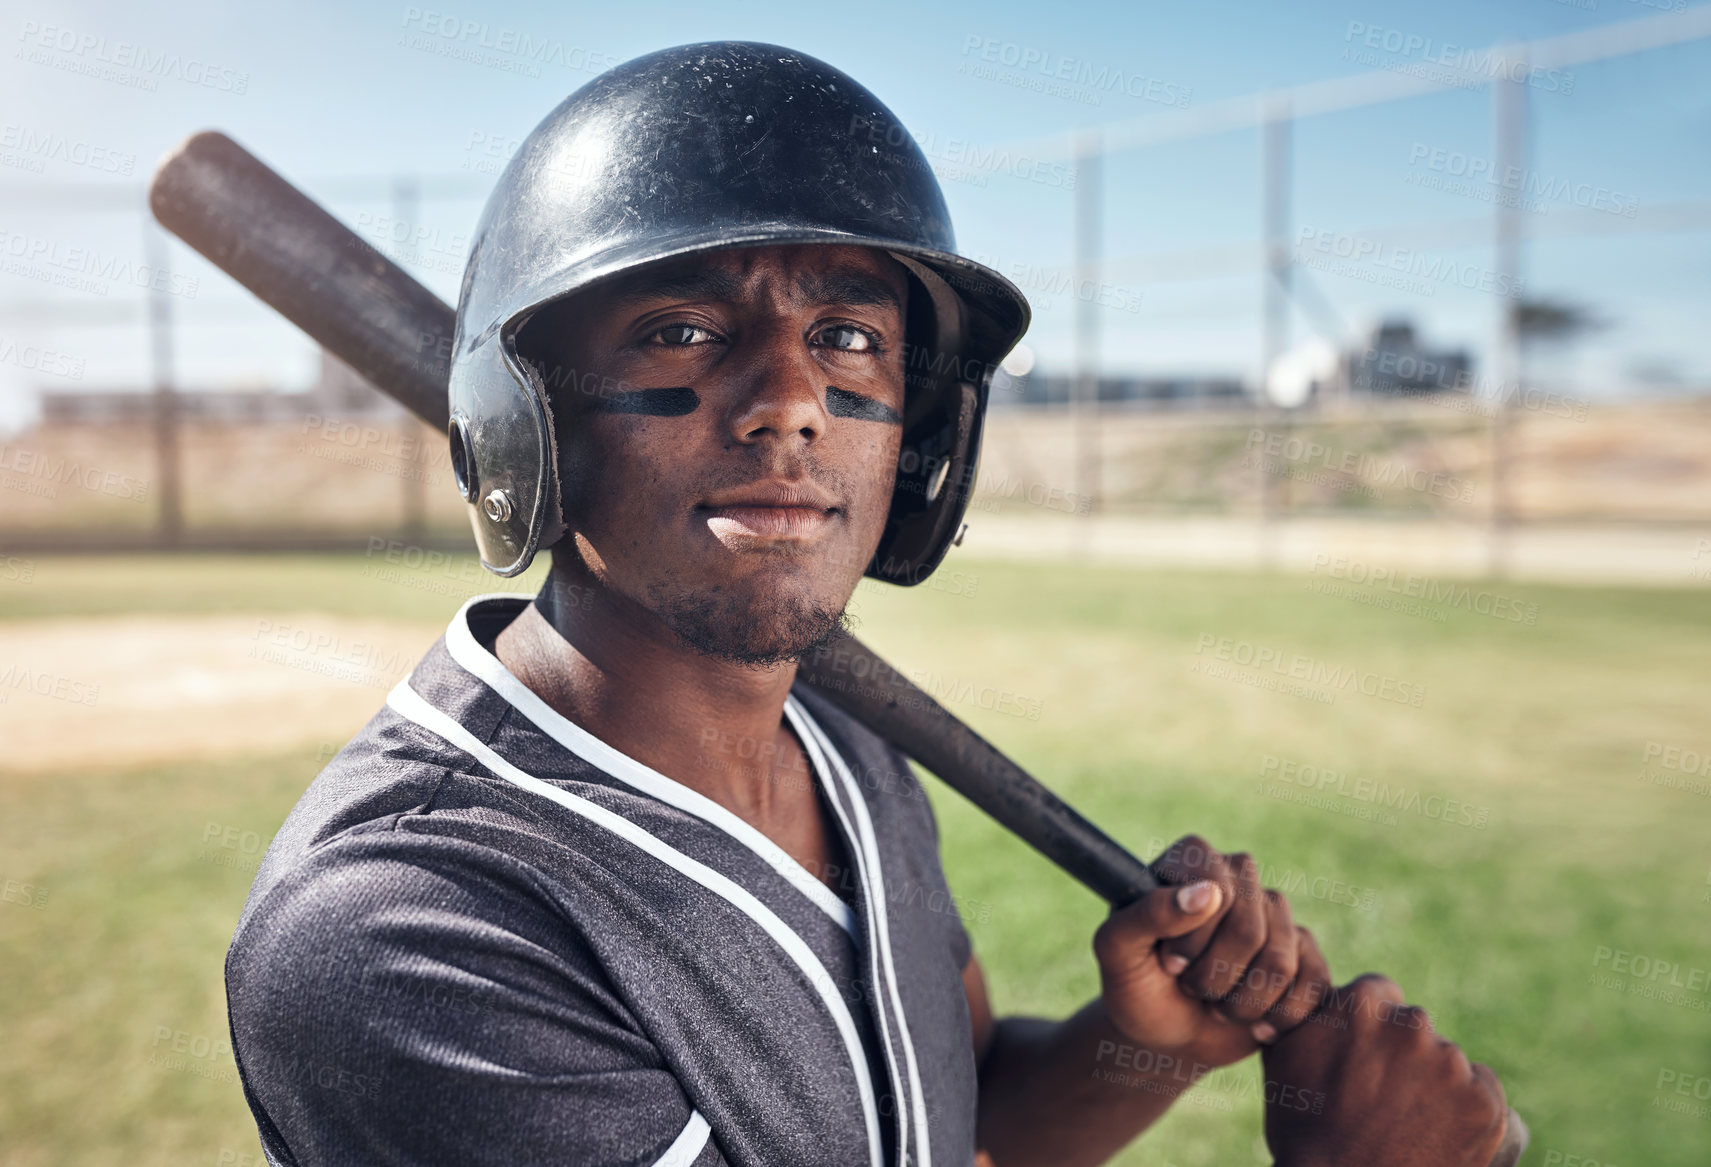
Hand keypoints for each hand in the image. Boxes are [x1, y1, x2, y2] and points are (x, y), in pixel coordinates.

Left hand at [1092, 835, 1332, 1071]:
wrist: (1166, 1035)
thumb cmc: (1135, 986)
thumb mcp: (1115, 951)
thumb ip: (1147, 914)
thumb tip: (1208, 891)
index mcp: (1192, 859)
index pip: (1216, 885)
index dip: (1193, 936)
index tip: (1168, 961)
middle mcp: (1239, 877)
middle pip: (1249, 927)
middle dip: (1212, 976)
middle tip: (1189, 987)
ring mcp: (1276, 915)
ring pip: (1280, 961)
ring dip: (1239, 1003)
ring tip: (1215, 1004)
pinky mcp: (1304, 954)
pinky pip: (1311, 984)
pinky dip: (1277, 1018)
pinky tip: (1253, 1024)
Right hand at [1262, 974, 1509, 1166]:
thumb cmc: (1304, 1133)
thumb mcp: (1283, 1060)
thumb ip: (1303, 1016)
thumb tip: (1305, 996)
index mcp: (1361, 1005)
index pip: (1380, 995)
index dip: (1372, 1029)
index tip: (1367, 1058)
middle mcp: (1412, 1024)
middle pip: (1415, 1029)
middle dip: (1403, 1055)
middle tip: (1385, 1099)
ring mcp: (1452, 1064)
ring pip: (1448, 1061)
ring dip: (1434, 1082)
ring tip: (1409, 1124)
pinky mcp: (1484, 1104)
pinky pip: (1483, 1092)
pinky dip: (1467, 1109)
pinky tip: (1440, 1132)